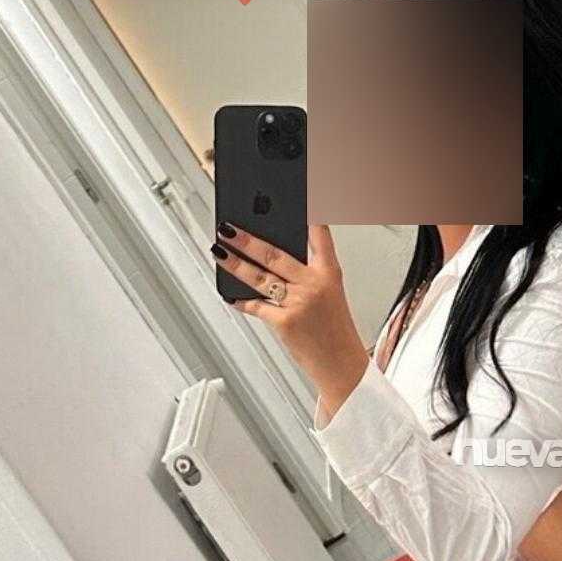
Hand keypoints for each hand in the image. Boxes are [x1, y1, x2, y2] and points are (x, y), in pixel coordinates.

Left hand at [213, 222, 368, 415]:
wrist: (342, 366)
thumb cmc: (336, 332)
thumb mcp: (330, 297)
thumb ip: (305, 276)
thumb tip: (271, 262)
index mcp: (330, 275)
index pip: (319, 236)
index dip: (309, 214)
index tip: (298, 195)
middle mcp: (314, 285)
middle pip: (275, 254)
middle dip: (247, 239)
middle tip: (228, 227)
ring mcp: (299, 303)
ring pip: (259, 277)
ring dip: (234, 262)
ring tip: (219, 251)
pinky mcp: (285, 322)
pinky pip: (256, 306)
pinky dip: (242, 301)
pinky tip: (231, 295)